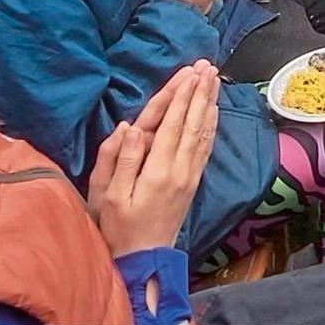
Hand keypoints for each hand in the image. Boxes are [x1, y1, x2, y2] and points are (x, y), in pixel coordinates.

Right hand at [87, 62, 219, 256]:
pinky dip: (211, 125)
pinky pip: (206, 147)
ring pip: (203, 132)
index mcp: (157, 170)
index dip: (182, 97)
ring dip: (209, 103)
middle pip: (193, 123)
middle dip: (200, 92)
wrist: (144, 258)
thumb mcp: (110, 197)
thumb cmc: (119, 228)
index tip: (190, 73)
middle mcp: (179, 170)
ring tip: (214, 79)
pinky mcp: (193, 182)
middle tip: (207, 66)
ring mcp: (190, 176)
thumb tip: (129, 126)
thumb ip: (120, 160)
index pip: (173, 125)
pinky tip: (214, 111)